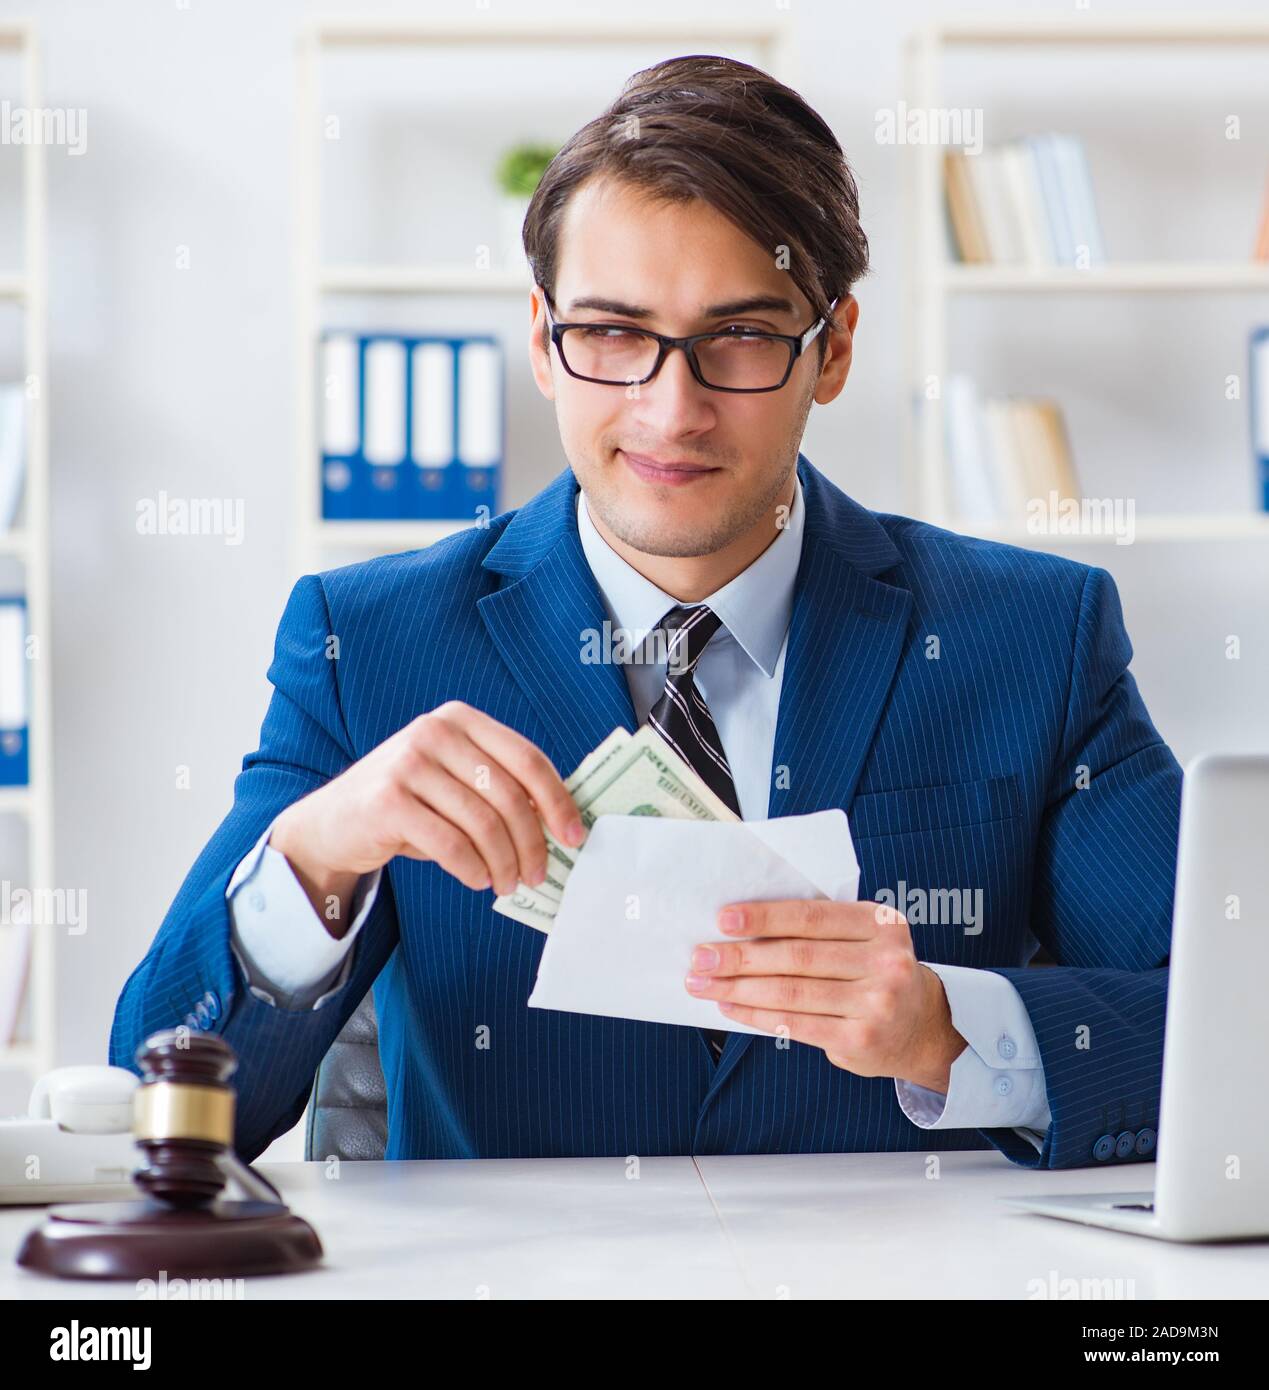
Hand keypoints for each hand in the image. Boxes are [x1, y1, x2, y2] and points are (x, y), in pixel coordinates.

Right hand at [269, 701, 584, 931]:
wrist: (333, 823)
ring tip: (508, 883)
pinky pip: (451, 844)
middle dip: (532, 842)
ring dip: (504, 862)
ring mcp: (408, 763)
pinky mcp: (388, 801)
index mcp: (460, 719)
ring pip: (483, 823)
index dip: (557, 800)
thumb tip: (559, 824)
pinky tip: (477, 880)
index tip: (574, 836)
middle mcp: (434, 731)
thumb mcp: (455, 782)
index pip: (527, 759)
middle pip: (510, 795)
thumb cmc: (409, 805)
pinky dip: (472, 869)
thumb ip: (499, 788)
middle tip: (538, 874)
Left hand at [684, 899, 967, 1091]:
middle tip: (701, 956)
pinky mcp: (860, 1039)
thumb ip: (820, 929)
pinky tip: (730, 1005)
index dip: (765, 917)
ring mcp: (876, 1003)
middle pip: (797, 957)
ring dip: (739, 987)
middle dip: (741, 957)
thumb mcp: (865, 938)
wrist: (923, 1027)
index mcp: (881, 924)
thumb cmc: (877, 973)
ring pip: (791, 992)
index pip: (812, 917)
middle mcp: (884, 962)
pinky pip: (795, 1024)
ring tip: (704, 982)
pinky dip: (756, 1014)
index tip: (724, 919)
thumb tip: (742, 929)